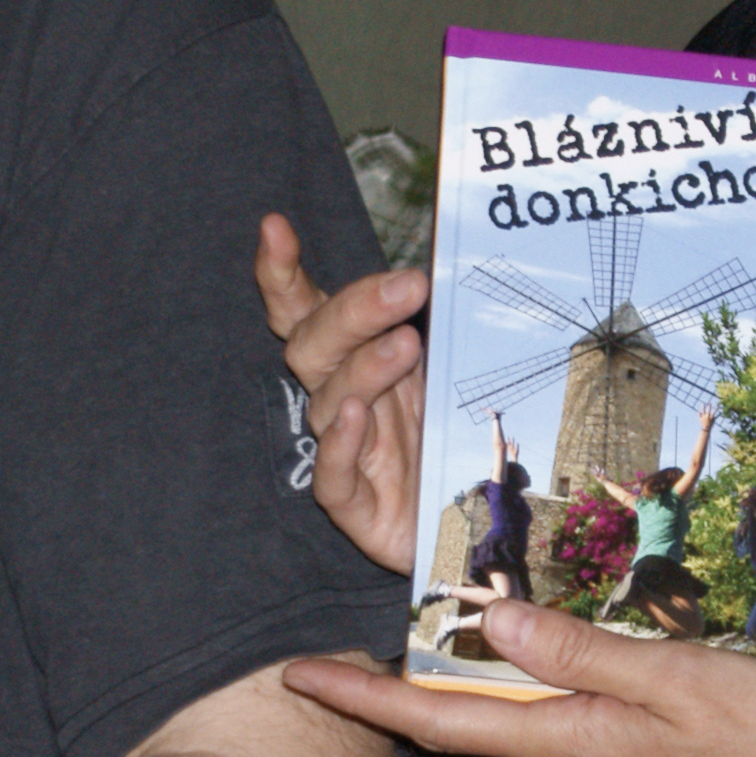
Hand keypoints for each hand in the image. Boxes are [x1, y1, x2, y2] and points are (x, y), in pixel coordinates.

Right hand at [256, 213, 428, 573]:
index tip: (274, 227)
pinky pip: (333, 477)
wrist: (481, 528)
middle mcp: (344, 399)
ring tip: (407, 345)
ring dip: (364, 368)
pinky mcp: (358, 508)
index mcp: (358, 358)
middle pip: (316, 346)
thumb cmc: (461, 438)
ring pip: (329, 402)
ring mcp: (347, 453)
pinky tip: (357, 419)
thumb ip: (444, 320)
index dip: (281, 273)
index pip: (304, 311)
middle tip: (409, 286)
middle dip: (356, 309)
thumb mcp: (458, 368)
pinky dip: (341, 446)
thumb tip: (454, 251)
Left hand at [285, 601, 755, 756]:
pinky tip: (610, 670)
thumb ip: (583, 653)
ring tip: (525, 622)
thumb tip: (494, 623)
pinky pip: (581, 735)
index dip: (365, 699)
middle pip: (481, 720)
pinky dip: (572, 699)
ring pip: (538, 722)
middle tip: (406, 621)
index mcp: (569, 744)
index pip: (440, 721)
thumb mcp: (679, 678)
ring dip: (521, 682)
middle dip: (437, 679)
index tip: (301, 677)